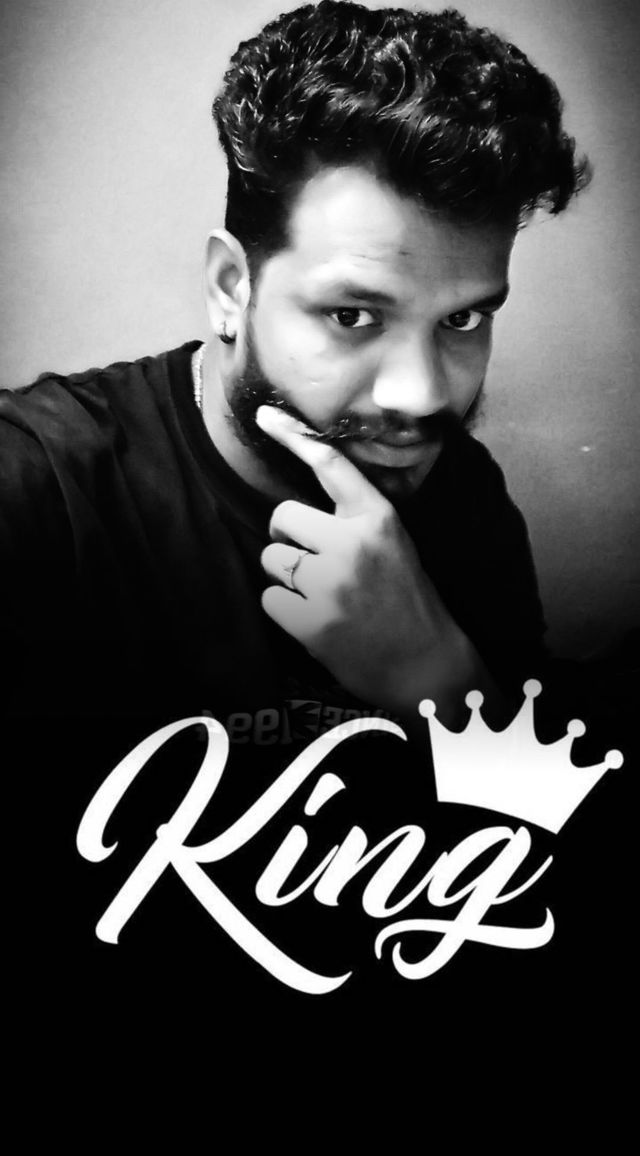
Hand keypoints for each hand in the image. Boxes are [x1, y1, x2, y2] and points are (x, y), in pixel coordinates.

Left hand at [256, 406, 492, 722]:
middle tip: (313, 566)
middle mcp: (352, 542)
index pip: (330, 465)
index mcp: (378, 518)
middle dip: (288, 540)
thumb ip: (355, 523)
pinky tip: (315, 621)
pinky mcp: (311, 619)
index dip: (294, 437)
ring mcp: (330, 582)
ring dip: (286, 578)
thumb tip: (298, 513)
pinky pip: (269, 599)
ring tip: (320, 597)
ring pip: (271, 558)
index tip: (264, 415)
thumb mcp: (394, 546)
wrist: (427, 666)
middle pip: (283, 517)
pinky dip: (284, 611)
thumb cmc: (408, 603)